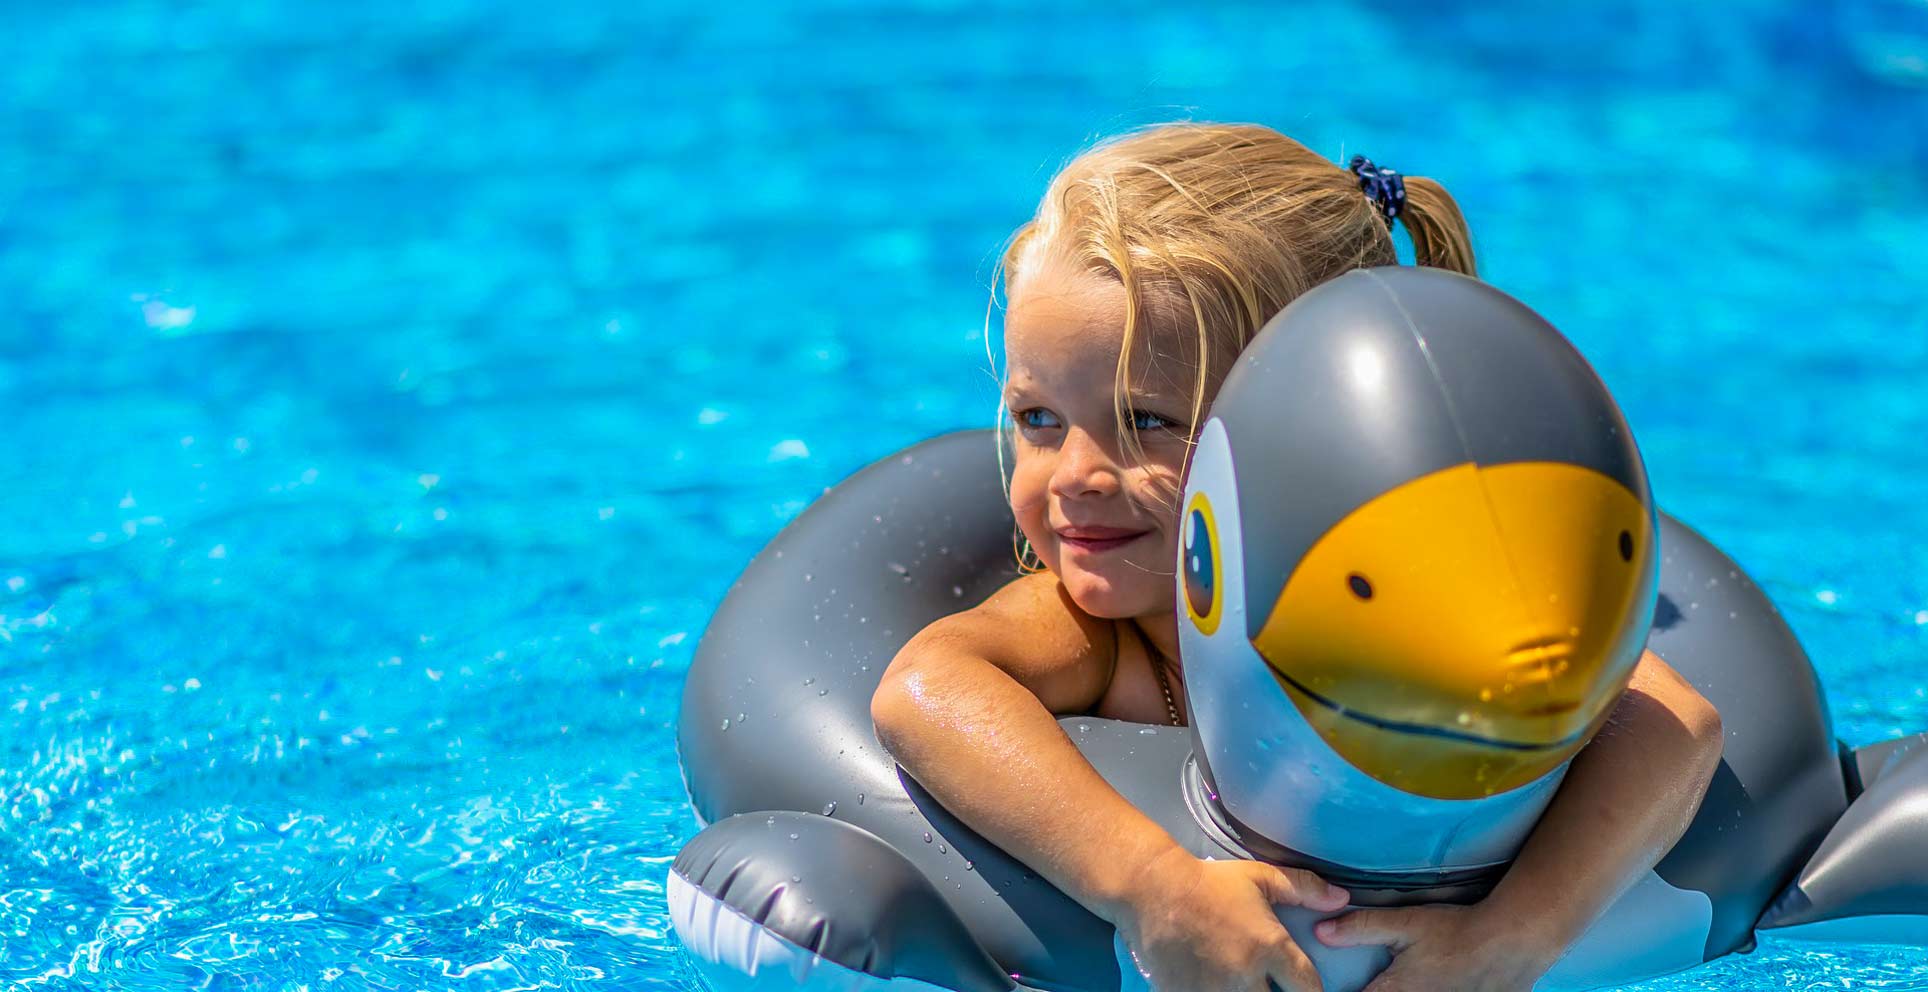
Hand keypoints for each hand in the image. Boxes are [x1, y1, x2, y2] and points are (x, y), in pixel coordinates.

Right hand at [1114, 849, 1349, 991]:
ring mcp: (1215, 991)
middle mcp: (1246, 975)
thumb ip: (1304, 888)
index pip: (1309, 988)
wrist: (1152, 890)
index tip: (1302, 988)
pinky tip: (1216, 987)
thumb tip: (1342, 898)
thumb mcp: (1259, 877)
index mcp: (1269, 946)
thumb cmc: (1209, 882)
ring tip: (1244, 985)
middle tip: (1270, 984)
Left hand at [1315, 903, 1561, 991]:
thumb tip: (1320, 933)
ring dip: (1407, 990)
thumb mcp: (1403, 923)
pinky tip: (1441, 982)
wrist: (1512, 942)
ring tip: (1420, 976)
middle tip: (1381, 979)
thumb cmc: (1455, 932)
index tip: (1333, 988)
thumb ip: (1360, 928)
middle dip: (1377, 991)